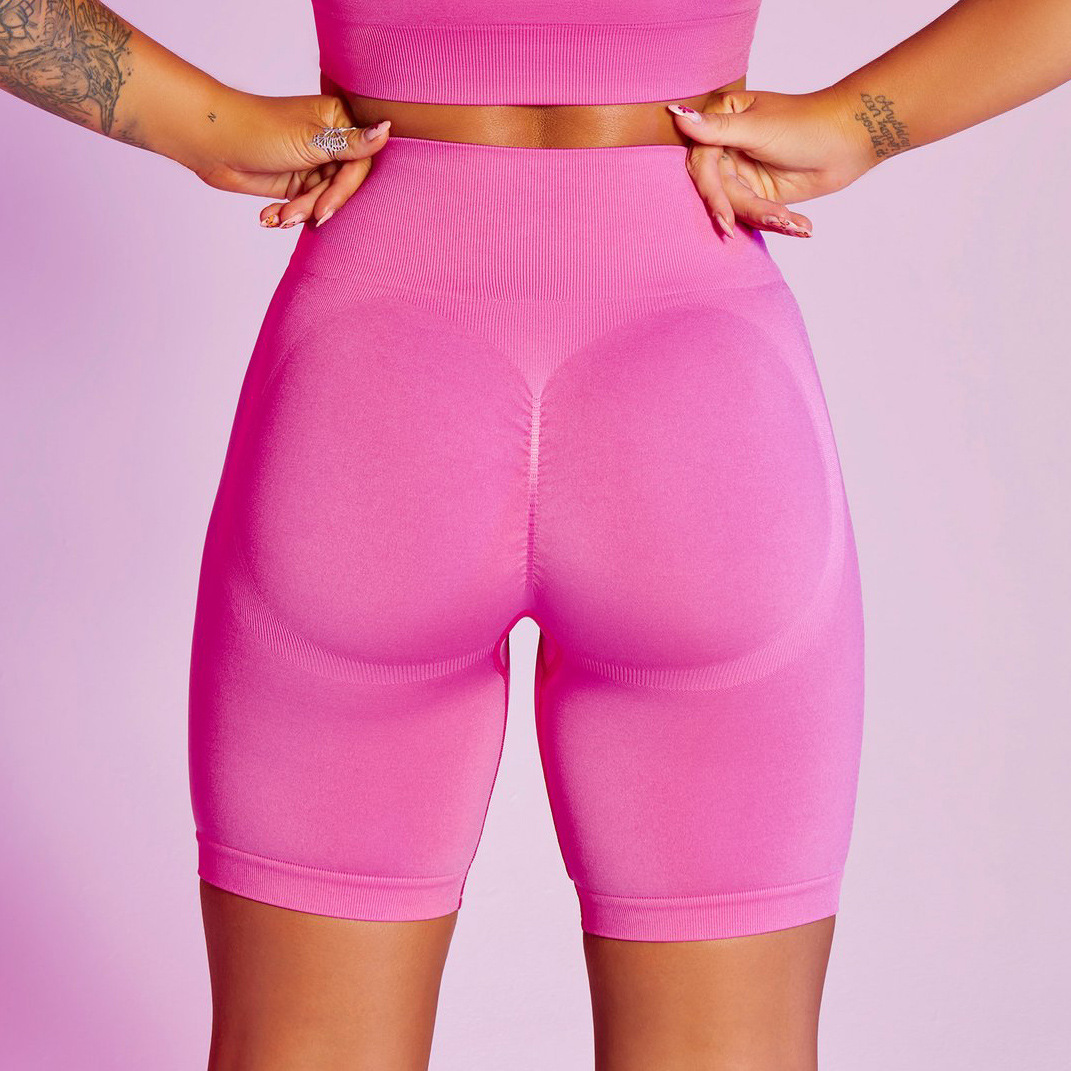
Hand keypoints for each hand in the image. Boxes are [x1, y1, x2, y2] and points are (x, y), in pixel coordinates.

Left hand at [188, 89, 391, 227]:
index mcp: (336, 121)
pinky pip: (305, 207)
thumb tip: (388, 128)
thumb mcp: (310, 141)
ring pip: (323, 200)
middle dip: (320, 204)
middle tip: (305, 217)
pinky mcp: (296, 183)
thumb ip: (351, 142)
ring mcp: (312, 163)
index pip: (359, 164)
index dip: (344, 189)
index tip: (327, 208)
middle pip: (342, 186)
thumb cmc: (257, 130)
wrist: (212, 142)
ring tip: (280, 216)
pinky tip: (272, 216)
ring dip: (301, 212)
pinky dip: (290, 214)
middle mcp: (328, 142)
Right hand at [667, 86, 873, 239]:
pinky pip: (756, 215)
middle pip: (721, 189)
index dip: (711, 190)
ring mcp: (744, 170)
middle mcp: (728, 146)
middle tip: (767, 221)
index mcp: (722, 121)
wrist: (851, 139)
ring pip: (739, 205)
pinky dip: (777, 222)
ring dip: (767, 217)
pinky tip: (800, 225)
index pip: (703, 163)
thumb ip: (717, 129)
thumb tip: (678, 114)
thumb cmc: (808, 123)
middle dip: (744, 209)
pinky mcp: (760, 191)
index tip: (722, 214)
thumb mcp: (758, 128)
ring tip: (793, 222)